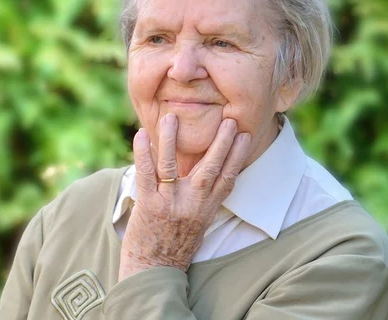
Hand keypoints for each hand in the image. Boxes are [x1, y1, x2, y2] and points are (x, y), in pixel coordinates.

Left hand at [118, 114, 250, 280]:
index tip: (245, 136)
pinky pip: (146, 173)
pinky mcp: (149, 204)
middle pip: (210, 167)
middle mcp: (192, 204)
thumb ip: (203, 202)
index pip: (228, 178)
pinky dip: (143, 152)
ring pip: (173, 164)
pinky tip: (142, 134)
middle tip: (229, 120)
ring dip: (172, 139)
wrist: (154, 270)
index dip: (238, 156)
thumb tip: (207, 180)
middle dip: (221, 142)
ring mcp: (170, 202)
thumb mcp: (198, 226)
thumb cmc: (175, 247)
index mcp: (207, 209)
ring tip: (172, 116)